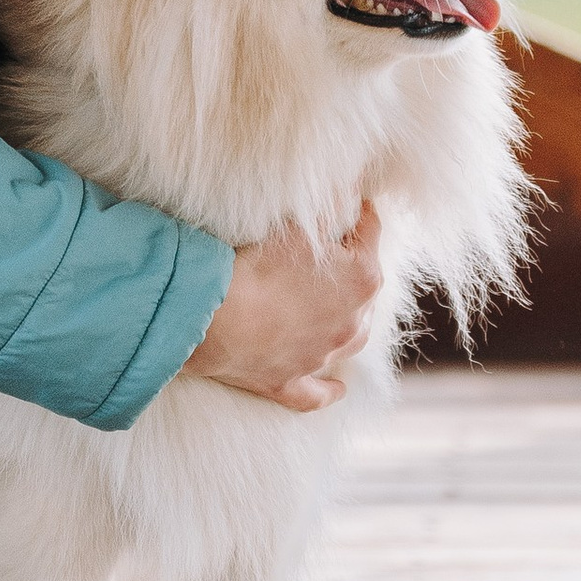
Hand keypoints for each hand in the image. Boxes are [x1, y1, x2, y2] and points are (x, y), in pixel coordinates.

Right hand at [189, 202, 383, 410]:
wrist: (211, 316)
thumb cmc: (255, 265)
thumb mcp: (298, 224)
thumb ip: (332, 204)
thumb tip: (352, 187)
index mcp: (363, 279)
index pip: (369, 231)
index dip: (356, 211)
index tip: (346, 200)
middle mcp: (353, 323)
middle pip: (364, 286)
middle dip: (350, 265)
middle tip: (326, 247)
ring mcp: (323, 356)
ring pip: (351, 339)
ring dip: (346, 320)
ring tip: (333, 305)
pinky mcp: (290, 381)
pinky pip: (319, 392)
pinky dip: (330, 389)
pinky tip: (339, 388)